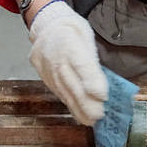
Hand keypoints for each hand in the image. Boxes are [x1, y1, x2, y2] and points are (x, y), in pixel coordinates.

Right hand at [27, 0, 107, 125]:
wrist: (46, 26)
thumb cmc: (70, 30)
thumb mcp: (85, 36)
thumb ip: (92, 59)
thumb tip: (102, 84)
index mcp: (68, 41)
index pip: (81, 64)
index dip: (91, 81)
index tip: (103, 96)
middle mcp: (55, 57)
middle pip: (71, 82)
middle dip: (86, 102)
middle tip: (99, 115)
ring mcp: (46, 68)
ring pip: (63, 91)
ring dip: (77, 107)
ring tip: (91, 120)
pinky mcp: (43, 76)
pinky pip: (57, 91)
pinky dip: (69, 103)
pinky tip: (78, 113)